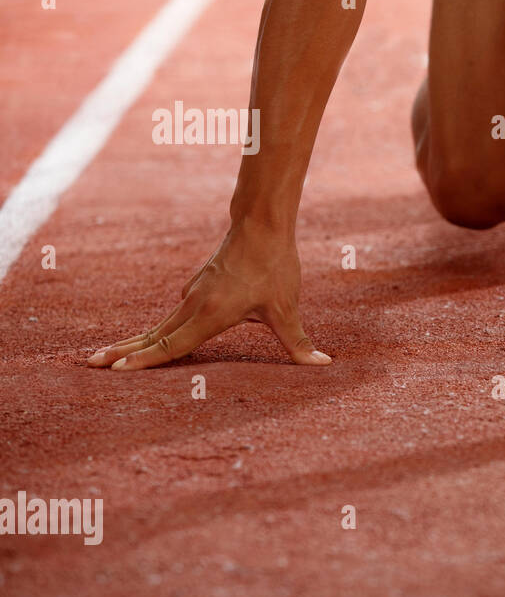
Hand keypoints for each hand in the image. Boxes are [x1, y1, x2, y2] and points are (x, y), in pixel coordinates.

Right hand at [87, 222, 330, 369]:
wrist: (261, 224)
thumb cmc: (274, 266)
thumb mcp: (287, 309)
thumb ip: (298, 342)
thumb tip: (323, 364)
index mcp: (210, 313)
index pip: (172, 345)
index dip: (145, 361)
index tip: (115, 371)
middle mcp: (193, 304)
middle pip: (154, 336)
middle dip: (122, 352)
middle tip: (90, 364)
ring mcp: (192, 295)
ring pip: (160, 325)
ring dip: (134, 342)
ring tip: (106, 356)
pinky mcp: (197, 288)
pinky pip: (172, 316)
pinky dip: (155, 332)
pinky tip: (149, 341)